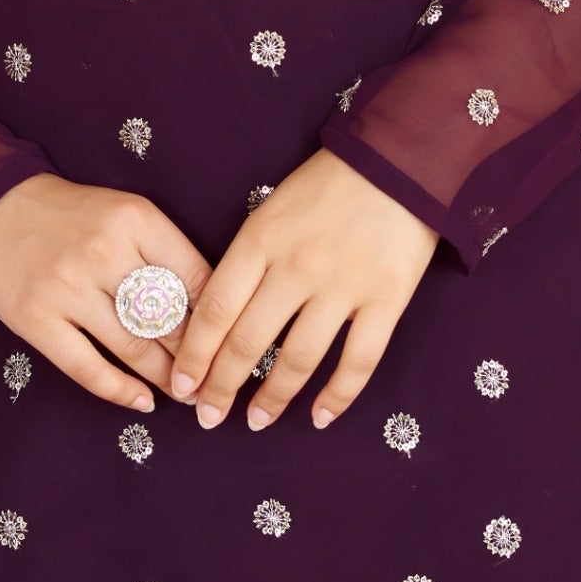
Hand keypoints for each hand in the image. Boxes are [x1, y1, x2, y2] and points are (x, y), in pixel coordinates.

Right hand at [0, 172, 211, 413]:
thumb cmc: (71, 212)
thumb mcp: (126, 211)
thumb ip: (164, 249)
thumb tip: (209, 303)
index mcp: (135, 219)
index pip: (195, 277)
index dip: (219, 317)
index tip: (231, 341)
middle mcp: (103, 252)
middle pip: (167, 318)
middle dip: (197, 356)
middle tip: (215, 380)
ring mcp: (67, 288)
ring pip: (133, 347)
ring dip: (166, 378)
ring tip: (187, 394)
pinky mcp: (37, 319)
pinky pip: (87, 368)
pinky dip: (120, 391)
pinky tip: (142, 401)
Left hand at [168, 149, 437, 431]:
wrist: (399, 160)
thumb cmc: (329, 183)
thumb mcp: (273, 207)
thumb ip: (249, 256)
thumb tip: (220, 313)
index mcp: (261, 239)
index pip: (214, 309)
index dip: (194, 354)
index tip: (181, 385)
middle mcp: (296, 267)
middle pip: (248, 342)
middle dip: (221, 387)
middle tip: (208, 416)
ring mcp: (343, 286)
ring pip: (298, 359)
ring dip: (273, 398)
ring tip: (256, 421)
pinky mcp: (386, 299)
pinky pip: (358, 361)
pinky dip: (338, 396)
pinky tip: (320, 417)